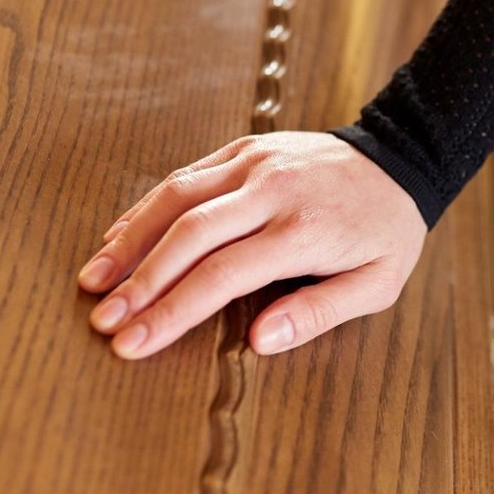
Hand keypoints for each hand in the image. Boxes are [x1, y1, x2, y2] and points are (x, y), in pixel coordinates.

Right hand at [76, 132, 426, 359]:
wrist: (401, 158)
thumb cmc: (386, 232)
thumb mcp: (377, 283)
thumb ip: (319, 313)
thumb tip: (260, 341)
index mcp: (304, 230)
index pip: (223, 275)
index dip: (172, 311)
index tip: (132, 344)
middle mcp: (273, 190)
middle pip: (190, 235)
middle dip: (139, 282)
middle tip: (102, 321)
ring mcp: (255, 163)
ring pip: (176, 196)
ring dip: (129, 240)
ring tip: (92, 281)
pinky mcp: (244, 148)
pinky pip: (185, 176)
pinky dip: (147, 208)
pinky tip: (118, 239)